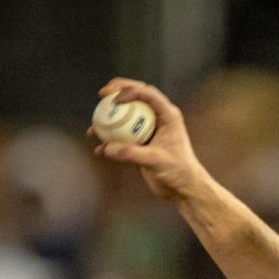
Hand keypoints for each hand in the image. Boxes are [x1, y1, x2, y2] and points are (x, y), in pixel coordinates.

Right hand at [90, 77, 211, 203]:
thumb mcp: (156, 161)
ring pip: (127, 114)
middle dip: (118, 91)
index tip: (115, 99)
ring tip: (95, 123)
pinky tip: (100, 148)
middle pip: (136, 96)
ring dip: (111, 116)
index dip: (131, 90)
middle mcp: (158, 118)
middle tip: (102, 94)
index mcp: (168, 115)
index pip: (148, 94)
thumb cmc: (179, 171)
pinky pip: (123, 135)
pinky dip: (111, 139)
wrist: (183, 188)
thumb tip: (107, 147)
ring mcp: (149, 129)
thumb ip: (132, 153)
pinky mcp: (141, 142)